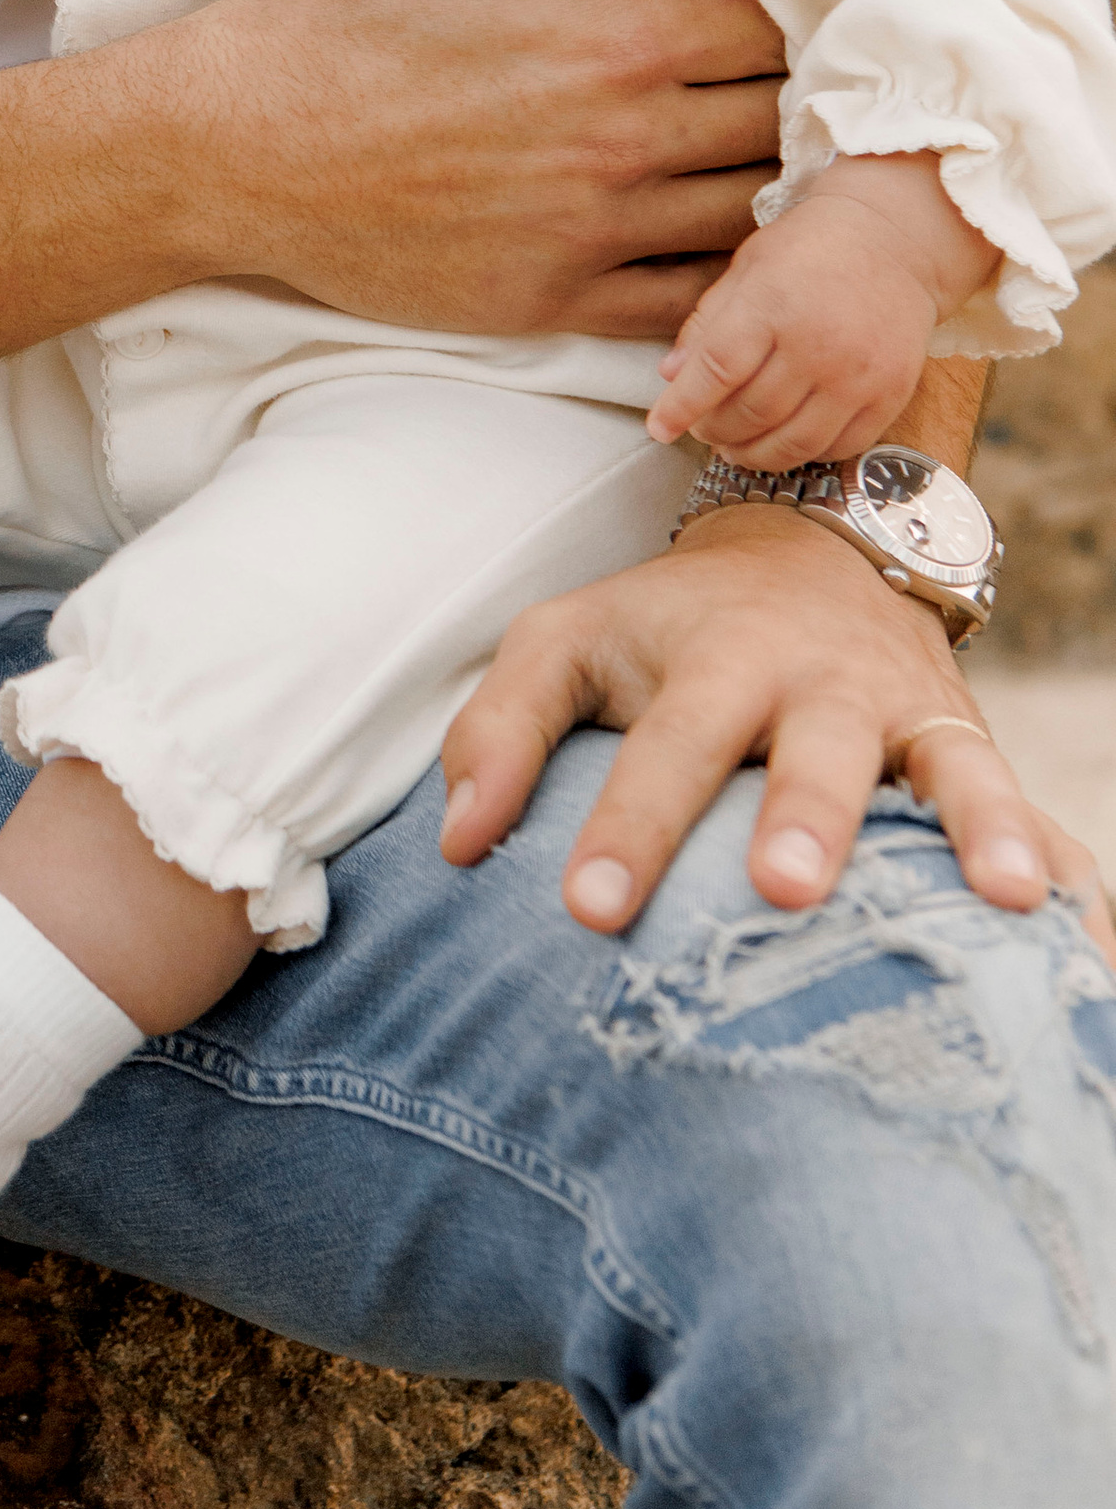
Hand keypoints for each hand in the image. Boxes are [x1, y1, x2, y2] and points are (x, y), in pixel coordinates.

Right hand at [165, 0, 784, 340]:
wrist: (229, 143)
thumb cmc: (326, 4)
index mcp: (618, 38)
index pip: (776, 27)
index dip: (803, 9)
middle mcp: (624, 143)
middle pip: (782, 126)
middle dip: (805, 99)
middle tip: (812, 78)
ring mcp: (590, 231)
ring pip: (749, 221)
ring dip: (780, 190)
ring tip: (790, 162)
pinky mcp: (550, 299)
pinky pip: (683, 305)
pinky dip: (725, 284)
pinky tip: (733, 256)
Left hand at [442, 499, 1115, 963]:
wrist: (810, 553)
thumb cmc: (666, 627)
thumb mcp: (567, 639)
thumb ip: (499, 728)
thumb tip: (457, 845)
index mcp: (714, 660)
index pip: (664, 745)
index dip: (628, 824)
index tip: (590, 910)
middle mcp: (821, 687)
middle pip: (817, 754)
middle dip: (807, 819)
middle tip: (789, 891)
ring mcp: (912, 718)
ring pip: (956, 771)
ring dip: (981, 832)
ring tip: (1010, 903)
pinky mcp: (972, 751)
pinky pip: (1036, 813)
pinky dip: (1073, 875)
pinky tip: (1094, 954)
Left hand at [648, 158, 992, 468]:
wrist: (893, 240)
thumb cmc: (809, 249)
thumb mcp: (747, 269)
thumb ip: (706, 323)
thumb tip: (671, 377)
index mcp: (772, 304)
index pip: (716, 371)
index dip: (682, 407)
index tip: (660, 428)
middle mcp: (818, 344)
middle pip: (751, 414)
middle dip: (715, 432)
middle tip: (703, 430)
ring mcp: (858, 374)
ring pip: (794, 442)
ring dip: (754, 455)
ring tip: (735, 447)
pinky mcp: (890, 393)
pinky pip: (840, 446)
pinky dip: (805, 453)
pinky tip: (785, 441)